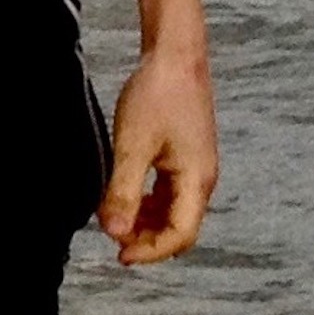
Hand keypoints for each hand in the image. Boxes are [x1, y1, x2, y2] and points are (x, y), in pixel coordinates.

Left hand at [99, 48, 217, 264]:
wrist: (175, 57)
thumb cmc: (156, 97)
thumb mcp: (133, 145)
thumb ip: (124, 190)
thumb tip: (114, 233)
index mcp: (196, 182)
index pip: (180, 235)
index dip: (150, 252)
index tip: (118, 257)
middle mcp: (202, 180)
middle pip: (179, 227)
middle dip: (147, 240)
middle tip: (111, 241)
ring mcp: (195, 168)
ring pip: (173, 210)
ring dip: (146, 221)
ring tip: (112, 220)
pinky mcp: (185, 155)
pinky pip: (169, 192)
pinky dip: (148, 201)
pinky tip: (123, 196)